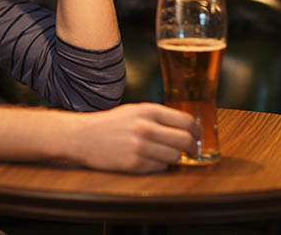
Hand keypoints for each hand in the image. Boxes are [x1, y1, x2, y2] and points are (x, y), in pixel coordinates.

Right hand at [67, 103, 199, 172]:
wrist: (82, 136)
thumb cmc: (109, 124)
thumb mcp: (134, 111)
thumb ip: (157, 116)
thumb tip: (185, 127)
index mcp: (147, 111)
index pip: (185, 120)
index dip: (197, 130)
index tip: (198, 135)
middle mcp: (145, 127)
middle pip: (184, 140)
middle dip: (193, 147)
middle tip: (192, 150)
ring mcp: (140, 147)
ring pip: (174, 157)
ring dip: (175, 158)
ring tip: (167, 155)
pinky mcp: (134, 164)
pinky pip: (160, 168)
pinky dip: (160, 166)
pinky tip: (151, 161)